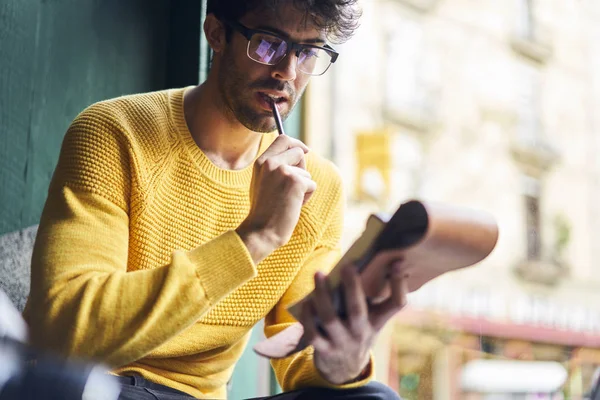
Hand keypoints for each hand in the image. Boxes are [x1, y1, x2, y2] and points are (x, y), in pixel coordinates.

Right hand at [236, 135, 315, 262]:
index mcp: (261, 161)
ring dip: (303, 187)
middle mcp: (271, 162)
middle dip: (302, 168)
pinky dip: (306, 197)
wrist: (261, 230)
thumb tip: (299, 153)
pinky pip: (311, 184)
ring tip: (287, 200)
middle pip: (298, 151)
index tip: (305, 150)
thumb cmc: (264, 210)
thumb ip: (275, 167)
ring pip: (306, 172)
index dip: (296, 143)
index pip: (282, 139)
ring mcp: (283, 170)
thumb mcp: (263, 182)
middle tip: (292, 187)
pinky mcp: (296, 182)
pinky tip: (292, 206)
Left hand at [300, 260, 407, 384]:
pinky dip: (308, 317)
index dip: (399, 284)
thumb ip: (371, 294)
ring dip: (323, 296)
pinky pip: (314, 333)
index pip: (396, 304)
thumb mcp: (371, 317)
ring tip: (319, 275)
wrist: (346, 368)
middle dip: (352, 286)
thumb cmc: (358, 330)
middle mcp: (361, 332)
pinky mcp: (325, 350)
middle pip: (358, 309)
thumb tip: (369, 260)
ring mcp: (342, 342)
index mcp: (377, 320)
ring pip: (330, 319)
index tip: (397, 263)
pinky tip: (307, 302)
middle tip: (348, 266)